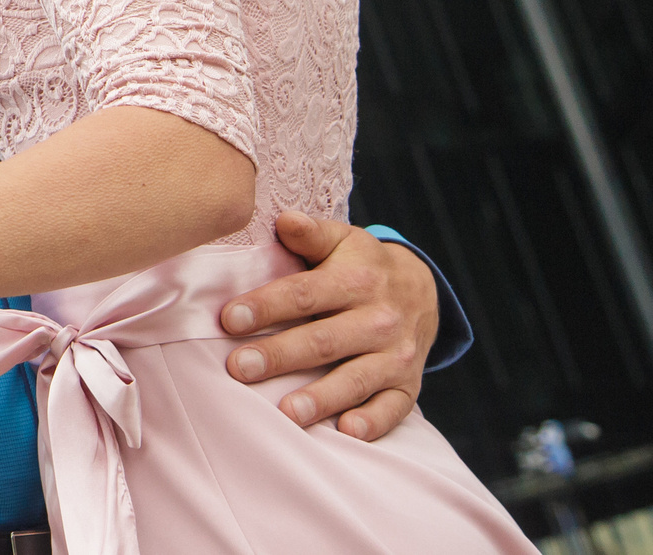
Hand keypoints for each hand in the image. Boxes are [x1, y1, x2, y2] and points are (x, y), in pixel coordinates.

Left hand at [220, 211, 438, 439]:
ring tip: (286, 413)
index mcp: (357, 279)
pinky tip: (345, 432)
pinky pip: (394, 408)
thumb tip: (284, 220)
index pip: (305, 293)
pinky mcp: (409, 385)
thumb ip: (310, 233)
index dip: (267, 306)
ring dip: (321, 397)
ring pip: (357, 378)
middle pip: (324, 340)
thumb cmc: (362, 264)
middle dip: (280, 356)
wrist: (423, 291)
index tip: (229, 319)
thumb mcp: (342, 240)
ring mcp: (396, 356)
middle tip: (239, 369)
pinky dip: (372, 422)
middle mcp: (379, 319)